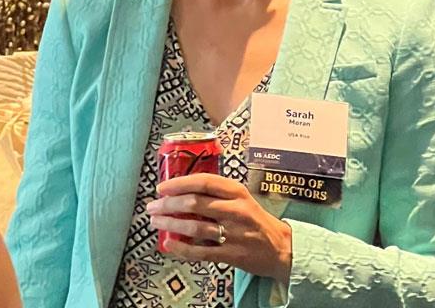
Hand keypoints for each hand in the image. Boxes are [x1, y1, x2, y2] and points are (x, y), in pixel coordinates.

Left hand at [148, 173, 292, 282]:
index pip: (204, 182)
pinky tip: (169, 244)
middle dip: (169, 204)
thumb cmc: (256, 221)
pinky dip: (182, 248)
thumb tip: (181, 192)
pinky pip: (201, 251)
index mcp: (237, 192)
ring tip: (156, 222)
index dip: (179, 183)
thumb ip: (217, 195)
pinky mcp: (232, 254)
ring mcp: (234, 233)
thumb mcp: (242, 200)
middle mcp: (235, 210)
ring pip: (195, 226)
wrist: (281, 248)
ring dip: (171, 224)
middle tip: (153, 206)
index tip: (162, 188)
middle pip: (195, 203)